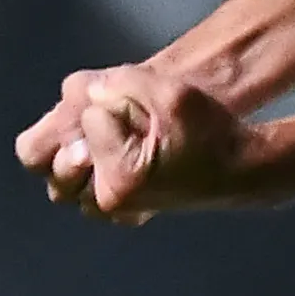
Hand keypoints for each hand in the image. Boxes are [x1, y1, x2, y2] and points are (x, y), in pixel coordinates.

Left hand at [14, 63, 265, 222]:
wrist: (237, 170)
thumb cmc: (210, 132)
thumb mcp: (172, 94)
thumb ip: (123, 84)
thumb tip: (87, 93)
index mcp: (120, 176)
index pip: (87, 118)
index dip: (110, 105)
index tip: (141, 112)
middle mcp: (109, 200)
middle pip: (56, 156)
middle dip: (81, 131)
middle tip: (111, 124)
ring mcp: (110, 210)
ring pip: (61, 175)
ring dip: (77, 151)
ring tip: (108, 139)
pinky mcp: (115, 211)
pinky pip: (78, 188)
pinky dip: (87, 169)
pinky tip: (109, 156)